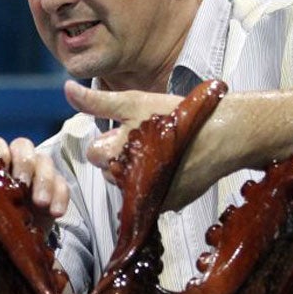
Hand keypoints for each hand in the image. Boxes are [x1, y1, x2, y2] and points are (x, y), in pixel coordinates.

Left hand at [0, 136, 69, 236]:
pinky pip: (62, 183)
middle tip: (22, 184)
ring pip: (45, 161)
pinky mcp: (55, 187)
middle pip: (23, 146)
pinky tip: (56, 212)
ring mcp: (38, 172)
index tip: (2, 165)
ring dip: (44, 180)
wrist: (18, 241)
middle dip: (25, 162)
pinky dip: (60, 196)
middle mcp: (16, 162)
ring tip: (40, 203)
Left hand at [64, 80, 212, 208]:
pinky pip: (152, 197)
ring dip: (139, 172)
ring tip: (163, 151)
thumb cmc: (177, 115)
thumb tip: (66, 88)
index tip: (130, 132)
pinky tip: (174, 166)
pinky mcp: (169, 205)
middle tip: (149, 140)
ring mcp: (150, 198)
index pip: (94, 155)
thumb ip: (97, 102)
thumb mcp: (133, 103)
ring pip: (130, 186)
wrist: (226, 134)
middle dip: (123, 158)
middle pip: (110, 172)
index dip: (110, 141)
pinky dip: (158, 184)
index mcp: (115, 158)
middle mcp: (129, 184)